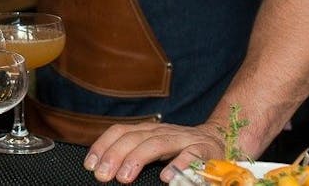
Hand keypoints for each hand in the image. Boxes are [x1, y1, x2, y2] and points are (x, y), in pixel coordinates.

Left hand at [84, 121, 224, 183]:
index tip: (90, 165)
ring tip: (124, 177)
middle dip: (115, 155)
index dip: (103, 146)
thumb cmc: (179, 150)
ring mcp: (183, 139)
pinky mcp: (203, 150)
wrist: (218, 141)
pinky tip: (166, 178)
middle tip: (102, 175)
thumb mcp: (153, 147)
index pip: (120, 131)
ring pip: (157, 143)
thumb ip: (133, 155)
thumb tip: (104, 168)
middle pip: (135, 137)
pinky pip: (191, 155)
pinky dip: (178, 165)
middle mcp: (163, 131)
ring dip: (138, 158)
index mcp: (148, 130)